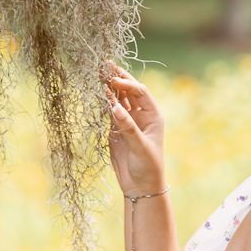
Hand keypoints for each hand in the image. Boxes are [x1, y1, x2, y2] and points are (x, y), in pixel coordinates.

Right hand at [103, 64, 165, 194]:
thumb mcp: (140, 147)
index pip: (141, 93)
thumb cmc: (148, 167)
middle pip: (129, 92)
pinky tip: (97, 91)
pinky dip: (103, 102)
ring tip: (98, 73)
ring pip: (118, 100)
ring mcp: (128, 121)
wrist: (140, 186)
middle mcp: (141, 116)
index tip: (114, 81)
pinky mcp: (116, 130)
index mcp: (153, 116)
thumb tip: (115, 107)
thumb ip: (128, 128)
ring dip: (109, 87)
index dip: (128, 84)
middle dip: (119, 78)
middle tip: (106, 64)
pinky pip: (109, 112)